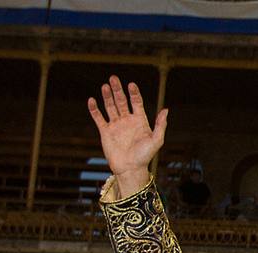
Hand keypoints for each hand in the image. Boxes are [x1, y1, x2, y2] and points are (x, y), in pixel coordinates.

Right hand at [86, 76, 166, 194]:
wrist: (130, 169)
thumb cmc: (145, 156)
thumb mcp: (156, 140)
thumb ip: (160, 125)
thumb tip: (166, 109)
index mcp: (140, 121)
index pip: (136, 102)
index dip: (134, 93)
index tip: (131, 84)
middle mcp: (127, 121)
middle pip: (122, 101)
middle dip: (118, 90)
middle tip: (113, 78)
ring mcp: (116, 125)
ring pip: (110, 107)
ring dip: (107, 96)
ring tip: (105, 85)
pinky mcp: (105, 131)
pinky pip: (99, 118)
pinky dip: (94, 109)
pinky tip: (92, 100)